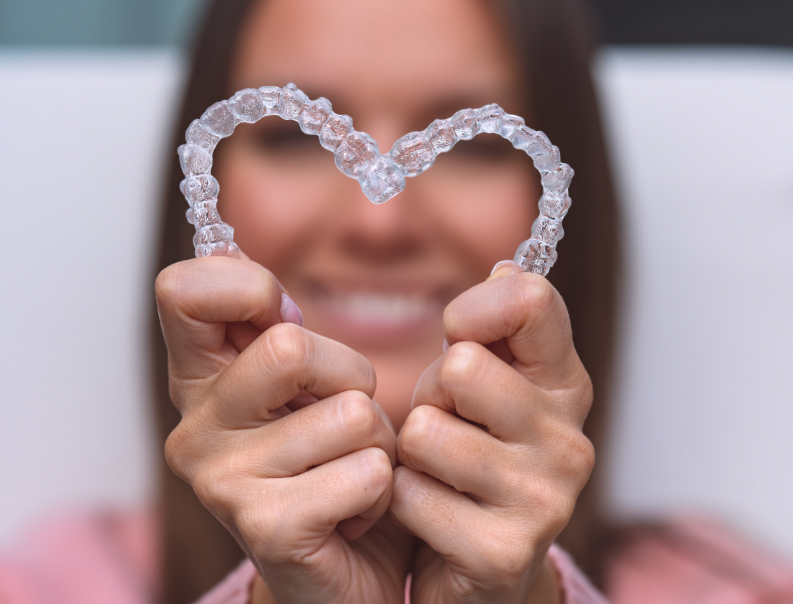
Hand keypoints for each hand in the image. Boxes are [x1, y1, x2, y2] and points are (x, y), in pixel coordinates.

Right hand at [155, 255, 413, 603]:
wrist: (347, 574)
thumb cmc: (333, 466)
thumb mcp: (307, 386)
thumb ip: (277, 328)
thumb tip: (242, 265)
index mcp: (200, 380)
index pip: (183, 290)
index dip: (248, 287)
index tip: (283, 319)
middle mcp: (195, 428)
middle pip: (291, 344)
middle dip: (349, 377)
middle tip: (342, 421)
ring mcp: (222, 481)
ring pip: (351, 411)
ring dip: (378, 442)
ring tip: (351, 471)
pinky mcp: (266, 527)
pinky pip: (367, 470)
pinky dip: (384, 489)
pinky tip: (356, 513)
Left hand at [389, 263, 594, 603]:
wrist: (476, 567)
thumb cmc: (470, 456)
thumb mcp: (482, 384)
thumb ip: (496, 327)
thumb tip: (507, 266)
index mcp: (565, 386)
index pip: (530, 300)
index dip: (473, 310)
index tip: (459, 337)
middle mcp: (569, 439)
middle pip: (462, 367)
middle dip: (432, 396)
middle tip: (446, 426)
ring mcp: (543, 499)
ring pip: (424, 432)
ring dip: (411, 453)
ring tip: (437, 472)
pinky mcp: (503, 551)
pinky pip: (408, 493)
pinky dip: (400, 501)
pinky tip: (430, 515)